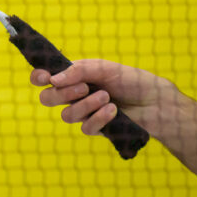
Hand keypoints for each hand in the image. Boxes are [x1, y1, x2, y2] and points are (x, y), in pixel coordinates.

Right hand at [30, 59, 174, 135]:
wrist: (157, 102)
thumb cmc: (131, 80)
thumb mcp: (104, 69)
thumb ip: (77, 71)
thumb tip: (53, 80)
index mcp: (74, 76)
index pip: (45, 78)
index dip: (39, 78)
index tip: (45, 77)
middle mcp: (75, 95)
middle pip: (48, 99)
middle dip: (62, 94)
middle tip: (83, 88)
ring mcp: (84, 112)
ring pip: (67, 115)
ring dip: (86, 106)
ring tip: (107, 98)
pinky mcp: (96, 128)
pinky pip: (85, 128)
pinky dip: (99, 118)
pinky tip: (113, 111)